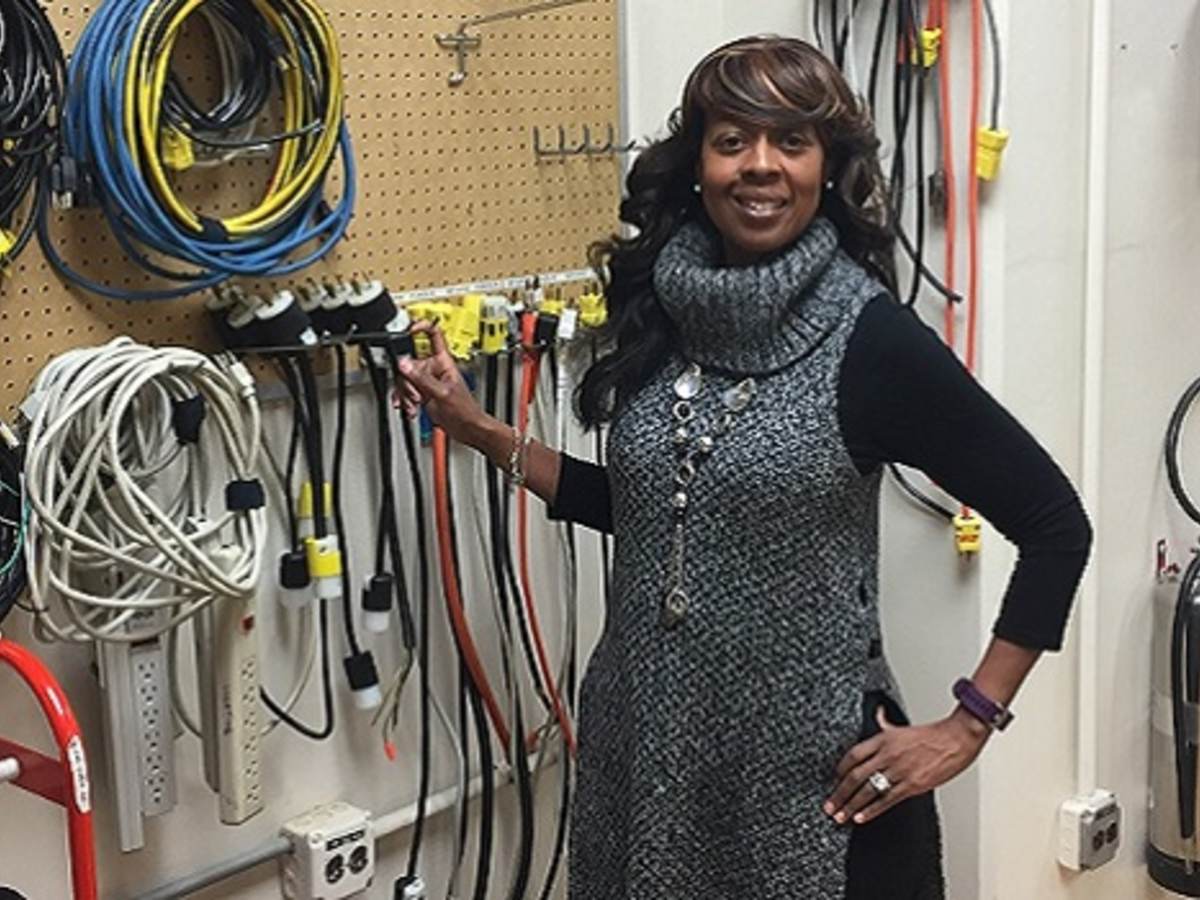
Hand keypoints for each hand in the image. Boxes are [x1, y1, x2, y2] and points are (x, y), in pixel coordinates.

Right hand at [394, 323, 493, 447]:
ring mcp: (427, 381)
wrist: (467, 429)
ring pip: (405, 378)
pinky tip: (410, 408)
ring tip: (414, 404)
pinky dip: (404, 400)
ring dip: (405, 393)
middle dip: (407, 379)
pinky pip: (406, 391)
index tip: (408, 329)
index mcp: (443, 361)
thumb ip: (422, 378)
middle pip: (410, 361)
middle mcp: (434, 368)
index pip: (433, 334)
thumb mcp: (442, 393)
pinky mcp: (422, 393)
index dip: (421, 327)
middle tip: (415, 393)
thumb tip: (404, 364)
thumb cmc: (465, 411)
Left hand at [823, 706, 988, 825]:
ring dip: (851, 805)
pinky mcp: (912, 784)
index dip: (840, 769)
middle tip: (829, 806)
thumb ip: (884, 722)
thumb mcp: (901, 725)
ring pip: (868, 790)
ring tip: (840, 816)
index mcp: (883, 739)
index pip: (853, 755)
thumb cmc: (932, 734)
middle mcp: (887, 754)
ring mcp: (899, 770)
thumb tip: (877, 711)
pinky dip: (871, 810)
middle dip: (839, 793)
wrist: (956, 739)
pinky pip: (887, 800)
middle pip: (855, 776)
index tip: (833, 780)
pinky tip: (860, 817)